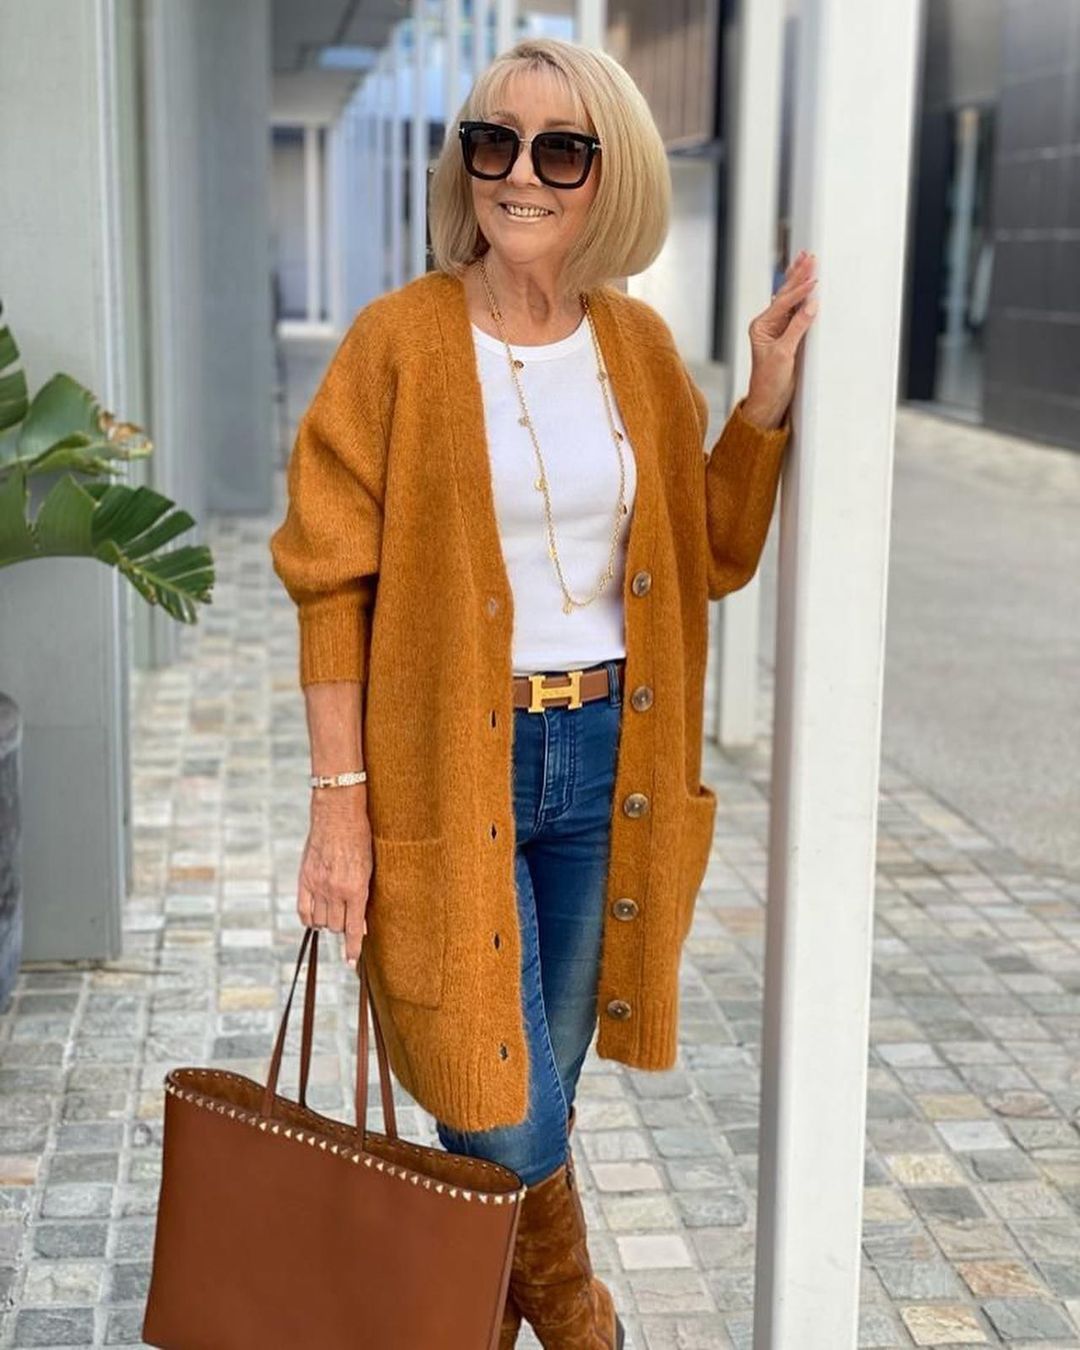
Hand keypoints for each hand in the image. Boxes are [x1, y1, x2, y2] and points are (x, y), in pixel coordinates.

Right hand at [299, 790, 371, 966]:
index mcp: (356, 889)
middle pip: (335, 927)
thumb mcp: (370, 868)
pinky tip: (315, 918)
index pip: (353, 929)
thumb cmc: (361, 839)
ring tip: (334, 913)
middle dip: (342, 928)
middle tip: (347, 920)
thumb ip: (363, 897)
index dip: (353, 949)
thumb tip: (361, 924)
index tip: (351, 962)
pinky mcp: (304, 879)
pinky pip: (303, 910)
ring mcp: (317, 885)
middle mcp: (335, 891)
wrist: (338, 814)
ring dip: (327, 923)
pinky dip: (309, 918)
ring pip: (320, 921)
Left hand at [741, 249, 818, 429]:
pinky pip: (796, 310)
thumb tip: (811, 305)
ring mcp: (777, 329)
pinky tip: (805, 282)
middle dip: (798, 275)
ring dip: (799, 280)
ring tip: (806, 260)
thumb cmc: (769, 381)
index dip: (799, 291)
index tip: (814, 280)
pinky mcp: (786, 335)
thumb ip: (797, 328)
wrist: (768, 400)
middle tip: (810, 256)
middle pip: (785, 294)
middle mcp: (767, 324)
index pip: (783, 303)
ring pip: (790, 299)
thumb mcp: (784, 354)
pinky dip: (802, 296)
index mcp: (761, 326)